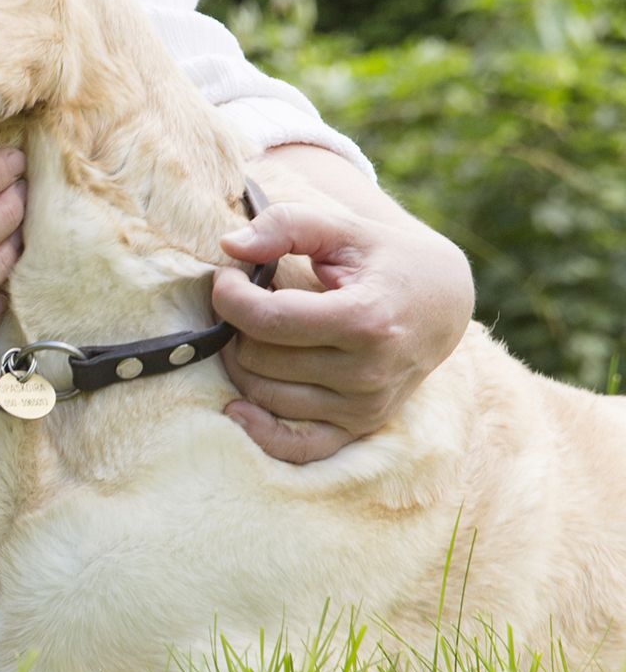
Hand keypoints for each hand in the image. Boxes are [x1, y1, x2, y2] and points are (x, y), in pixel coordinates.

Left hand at [211, 195, 472, 464]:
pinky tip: (236, 407)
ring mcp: (366, 406)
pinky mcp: (360, 426)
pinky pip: (299, 446)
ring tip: (259, 327)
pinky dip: (261, 430)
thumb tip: (230, 246)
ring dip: (243, 359)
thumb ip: (286, 225)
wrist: (442, 301)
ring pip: (264, 394)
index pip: (266, 321)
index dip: (229, 295)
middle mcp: (369, 372)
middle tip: (248, 297)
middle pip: (259, 358)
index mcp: (365, 320)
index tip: (229, 274)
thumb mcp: (342, 228)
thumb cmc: (385, 258)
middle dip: (236, 323)